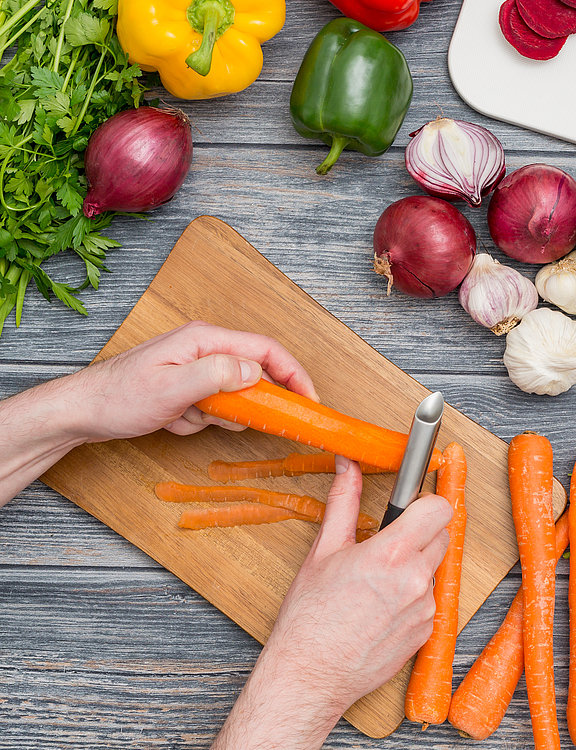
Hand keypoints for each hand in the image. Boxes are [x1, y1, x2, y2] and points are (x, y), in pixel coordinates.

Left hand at [70, 320, 315, 441]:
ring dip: (216, 415)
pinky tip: (172, 420)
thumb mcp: (172, 389)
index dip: (295, 374)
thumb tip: (257, 372)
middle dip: (248, 402)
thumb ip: (218, 375)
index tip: (309, 401)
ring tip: (184, 417)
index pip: (266, 350)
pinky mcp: (188, 385)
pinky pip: (212, 406)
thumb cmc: (118, 398)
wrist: (80, 412)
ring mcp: (196, 366)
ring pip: (233, 394)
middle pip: (253, 373)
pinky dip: (197, 420)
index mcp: (205, 339)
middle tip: (239, 421)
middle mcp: (204, 348)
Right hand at [213, 460, 451, 747]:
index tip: (410, 506)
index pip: (439, 508)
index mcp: (392, 554)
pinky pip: (430, 600)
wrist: (310, 675)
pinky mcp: (426, 631)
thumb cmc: (310, 617)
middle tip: (388, 544)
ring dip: (415, 566)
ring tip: (378, 581)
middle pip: (441, 535)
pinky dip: (413, 597)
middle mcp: (416, 579)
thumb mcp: (323, 550)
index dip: (425, 503)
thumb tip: (347, 466)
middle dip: (420, 533)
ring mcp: (425, 608)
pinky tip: (381, 607)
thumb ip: (343, 501)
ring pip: (434, 568)